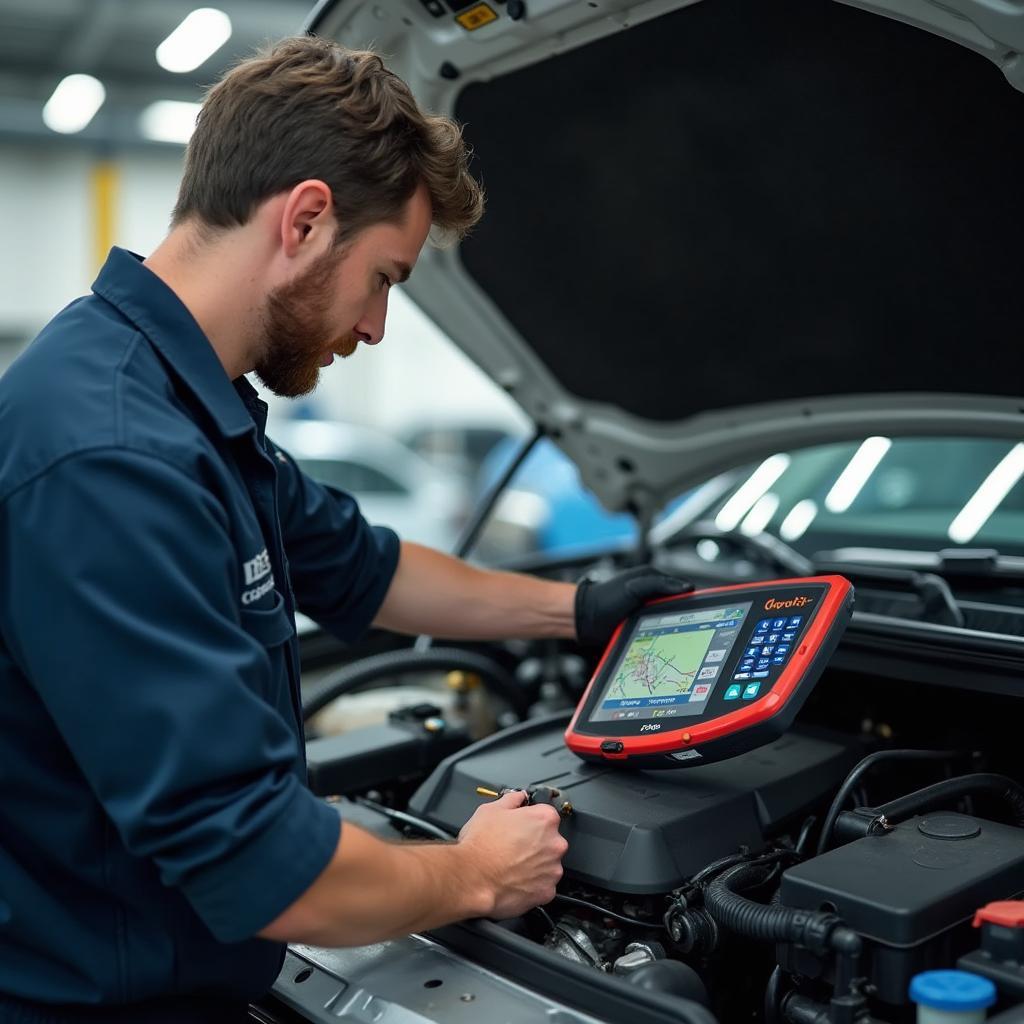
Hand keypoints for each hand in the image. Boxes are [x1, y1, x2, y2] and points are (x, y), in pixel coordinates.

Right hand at [457, 791, 568, 918]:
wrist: (472, 878)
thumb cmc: (480, 845)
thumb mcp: (491, 809)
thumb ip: (512, 800)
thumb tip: (518, 797)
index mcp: (544, 819)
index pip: (546, 815)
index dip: (530, 820)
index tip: (522, 826)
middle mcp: (555, 844)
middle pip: (550, 840)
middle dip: (535, 843)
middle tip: (513, 846)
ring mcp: (552, 869)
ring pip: (547, 864)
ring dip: (535, 864)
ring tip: (511, 865)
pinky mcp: (547, 891)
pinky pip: (543, 885)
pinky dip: (532, 884)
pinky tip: (515, 879)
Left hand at [575, 566, 692, 646]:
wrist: (584, 620)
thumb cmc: (604, 598)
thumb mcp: (634, 586)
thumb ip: (659, 584)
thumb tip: (687, 587)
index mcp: (656, 584)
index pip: (684, 592)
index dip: (695, 602)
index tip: (705, 612)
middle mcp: (654, 600)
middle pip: (681, 612)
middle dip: (687, 622)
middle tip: (692, 632)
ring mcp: (649, 616)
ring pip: (672, 627)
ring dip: (675, 635)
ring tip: (679, 642)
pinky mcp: (644, 631)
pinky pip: (660, 638)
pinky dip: (664, 643)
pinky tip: (666, 649)